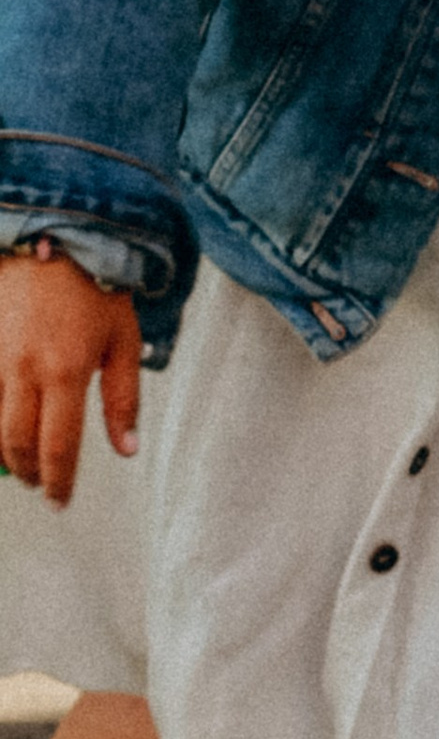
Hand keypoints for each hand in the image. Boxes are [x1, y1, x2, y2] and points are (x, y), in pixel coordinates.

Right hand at [0, 250, 140, 508]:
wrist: (53, 236)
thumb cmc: (97, 287)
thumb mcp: (123, 338)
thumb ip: (123, 398)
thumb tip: (127, 450)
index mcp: (66, 372)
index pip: (58, 447)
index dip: (59, 482)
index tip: (61, 502)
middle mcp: (24, 371)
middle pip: (16, 444)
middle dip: (29, 473)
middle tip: (42, 484)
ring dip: (5, 452)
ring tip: (22, 461)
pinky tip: (5, 427)